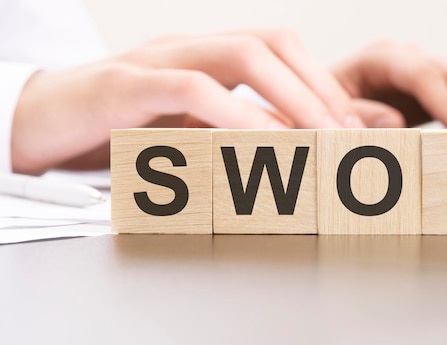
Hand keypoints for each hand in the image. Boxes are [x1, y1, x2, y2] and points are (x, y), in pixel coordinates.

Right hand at [12, 29, 363, 173]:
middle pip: (271, 42)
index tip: (355, 124)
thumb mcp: (187, 129)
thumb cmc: (117, 127)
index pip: (280, 49)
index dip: (323, 82)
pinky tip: (258, 143)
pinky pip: (189, 89)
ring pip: (239, 56)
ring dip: (289, 97)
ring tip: (321, 138)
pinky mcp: (125, 86)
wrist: (36, 121)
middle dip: (319, 87)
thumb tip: (295, 145)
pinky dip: (231, 115)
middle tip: (348, 133)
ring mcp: (157, 60)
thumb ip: (235, 131)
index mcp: (206, 55)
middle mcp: (189, 48)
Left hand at [332, 40, 446, 129]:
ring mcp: (423, 72)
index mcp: (379, 59)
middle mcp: (407, 59)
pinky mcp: (434, 91)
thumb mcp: (326, 111)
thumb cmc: (321, 106)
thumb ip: (355, 115)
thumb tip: (392, 122)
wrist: (322, 102)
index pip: (421, 74)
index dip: (446, 104)